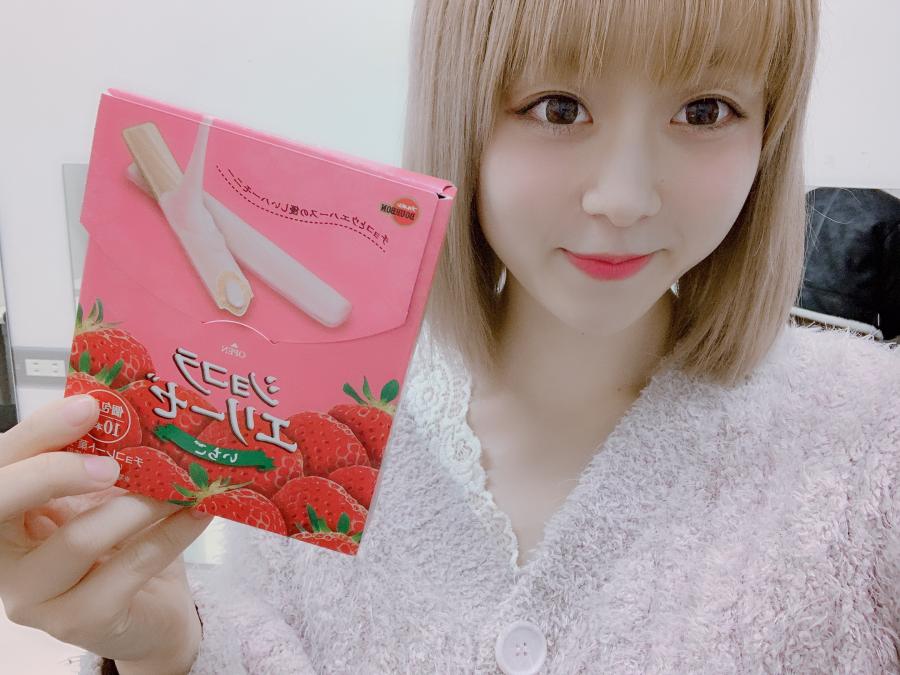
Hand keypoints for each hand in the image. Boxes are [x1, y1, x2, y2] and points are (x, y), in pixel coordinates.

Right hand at [0, 395, 214, 671]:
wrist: (155, 609)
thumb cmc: (122, 544)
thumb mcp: (104, 494)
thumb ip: (102, 456)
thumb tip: (131, 403)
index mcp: (7, 514)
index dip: (37, 433)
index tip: (89, 406)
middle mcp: (6, 557)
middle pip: (1, 503)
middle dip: (55, 470)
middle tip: (113, 459)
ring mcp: (37, 596)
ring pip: (77, 539)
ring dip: (139, 504)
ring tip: (181, 485)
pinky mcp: (80, 621)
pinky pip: (130, 567)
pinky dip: (171, 533)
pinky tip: (198, 512)